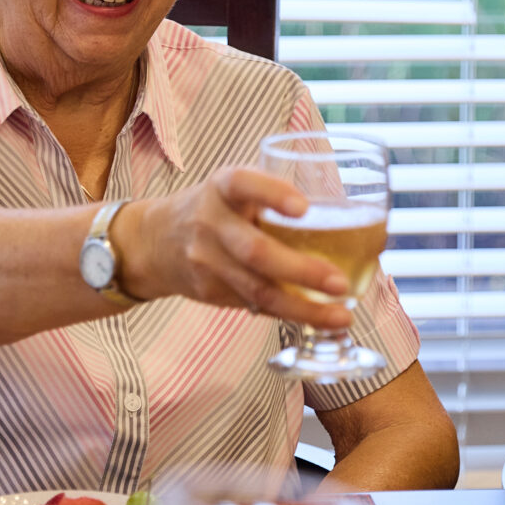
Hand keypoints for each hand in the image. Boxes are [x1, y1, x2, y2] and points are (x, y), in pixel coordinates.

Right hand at [120, 168, 354, 329]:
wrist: (156, 241)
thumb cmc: (217, 208)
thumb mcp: (235, 188)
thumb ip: (273, 195)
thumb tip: (348, 215)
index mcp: (222, 187)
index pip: (243, 183)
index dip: (272, 194)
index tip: (304, 207)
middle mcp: (211, 222)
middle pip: (256, 252)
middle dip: (302, 270)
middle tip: (340, 282)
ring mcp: (207, 261)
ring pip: (258, 290)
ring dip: (304, 307)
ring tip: (342, 316)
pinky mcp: (211, 291)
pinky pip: (255, 306)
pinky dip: (291, 314)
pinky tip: (322, 320)